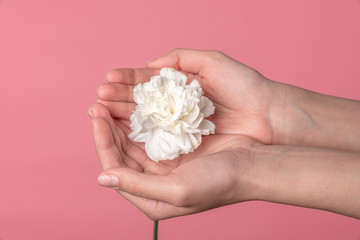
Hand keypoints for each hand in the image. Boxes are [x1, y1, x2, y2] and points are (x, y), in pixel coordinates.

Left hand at [88, 103, 260, 219]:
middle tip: (98, 103)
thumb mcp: (176, 190)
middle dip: (108, 128)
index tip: (96, 115)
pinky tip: (133, 105)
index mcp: (151, 198)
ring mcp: (165, 164)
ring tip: (109, 101)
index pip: (115, 167)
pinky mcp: (176, 148)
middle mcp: (154, 182)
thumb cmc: (219, 182)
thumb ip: (137, 185)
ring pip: (133, 140)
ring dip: (121, 121)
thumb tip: (102, 177)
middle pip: (121, 152)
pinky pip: (151, 132)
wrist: (253, 166)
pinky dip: (140, 118)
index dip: (102, 141)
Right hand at [96, 49, 275, 144]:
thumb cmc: (243, 86)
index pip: (146, 85)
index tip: (107, 81)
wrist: (268, 115)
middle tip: (98, 98)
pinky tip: (120, 130)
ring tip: (101, 110)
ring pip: (144, 123)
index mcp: (180, 89)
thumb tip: (149, 65)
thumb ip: (180, 59)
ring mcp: (179, 129)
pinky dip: (137, 136)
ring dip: (121, 117)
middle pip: (140, 105)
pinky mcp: (184, 148)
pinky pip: (156, 141)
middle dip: (117, 100)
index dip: (126, 82)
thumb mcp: (211, 62)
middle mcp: (176, 110)